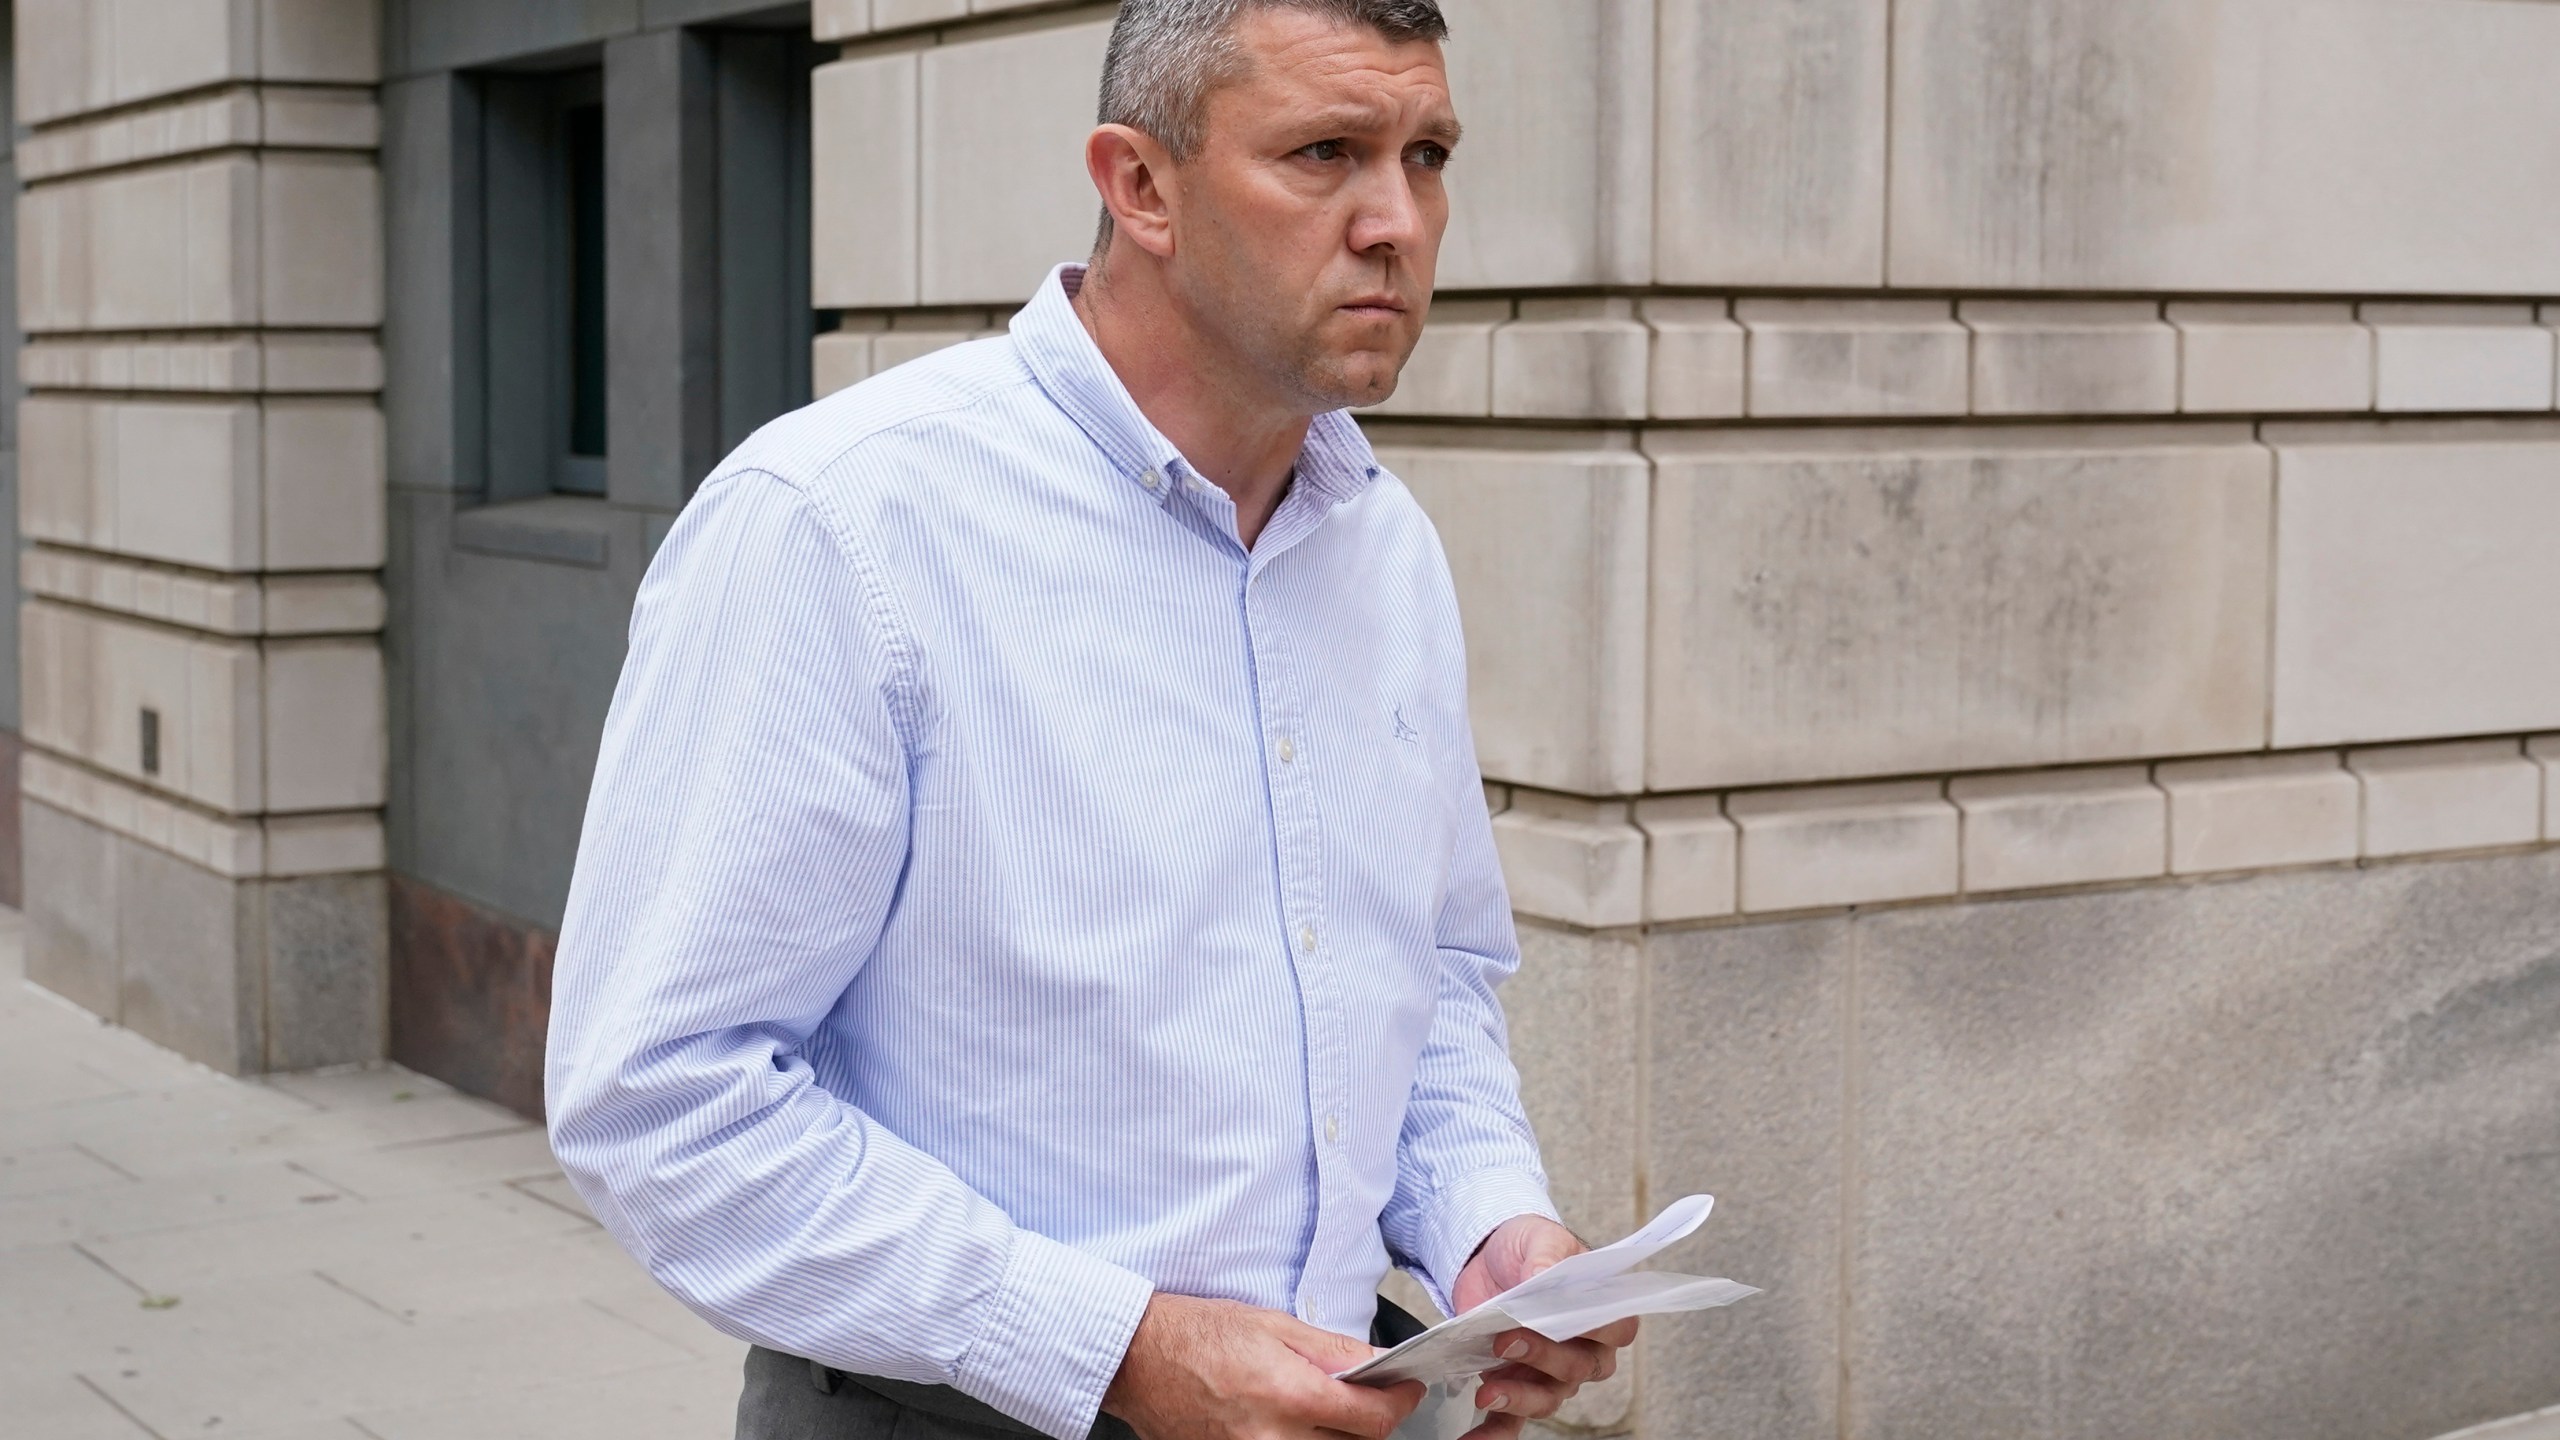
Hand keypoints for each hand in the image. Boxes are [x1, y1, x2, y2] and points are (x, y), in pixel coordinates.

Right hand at [1102, 1292, 1426, 1439]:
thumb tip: (1377, 1364)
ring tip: (1323, 1412)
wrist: (1140, 1359)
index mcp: (1291, 1395)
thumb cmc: (1198, 1334)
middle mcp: (1275, 1439)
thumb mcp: (1273, 1325)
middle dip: (1368, 1422)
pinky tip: (1294, 1426)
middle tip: (1363, 1397)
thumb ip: (1332, 1350)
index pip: (1373, 1419)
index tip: (1406, 1390)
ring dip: (1336, 1438)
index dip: (1400, 1403)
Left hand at [1449, 1216, 1637, 1439]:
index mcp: (1602, 1312)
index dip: (1598, 1330)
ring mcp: (1548, 1374)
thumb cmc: (1528, 1247)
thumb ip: (1546, 1255)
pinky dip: (1493, 1433)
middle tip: (1508, 1339)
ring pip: (1547, 1398)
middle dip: (1543, 1357)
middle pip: (1578, 1367)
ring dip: (1519, 1396)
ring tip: (1489, 1390)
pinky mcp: (1513, 1384)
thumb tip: (1544, 1273)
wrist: (1488, 1257)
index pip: (1616, 1329)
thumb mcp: (1539, 1238)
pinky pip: (1511, 1419)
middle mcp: (1583, 1351)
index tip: (1569, 1321)